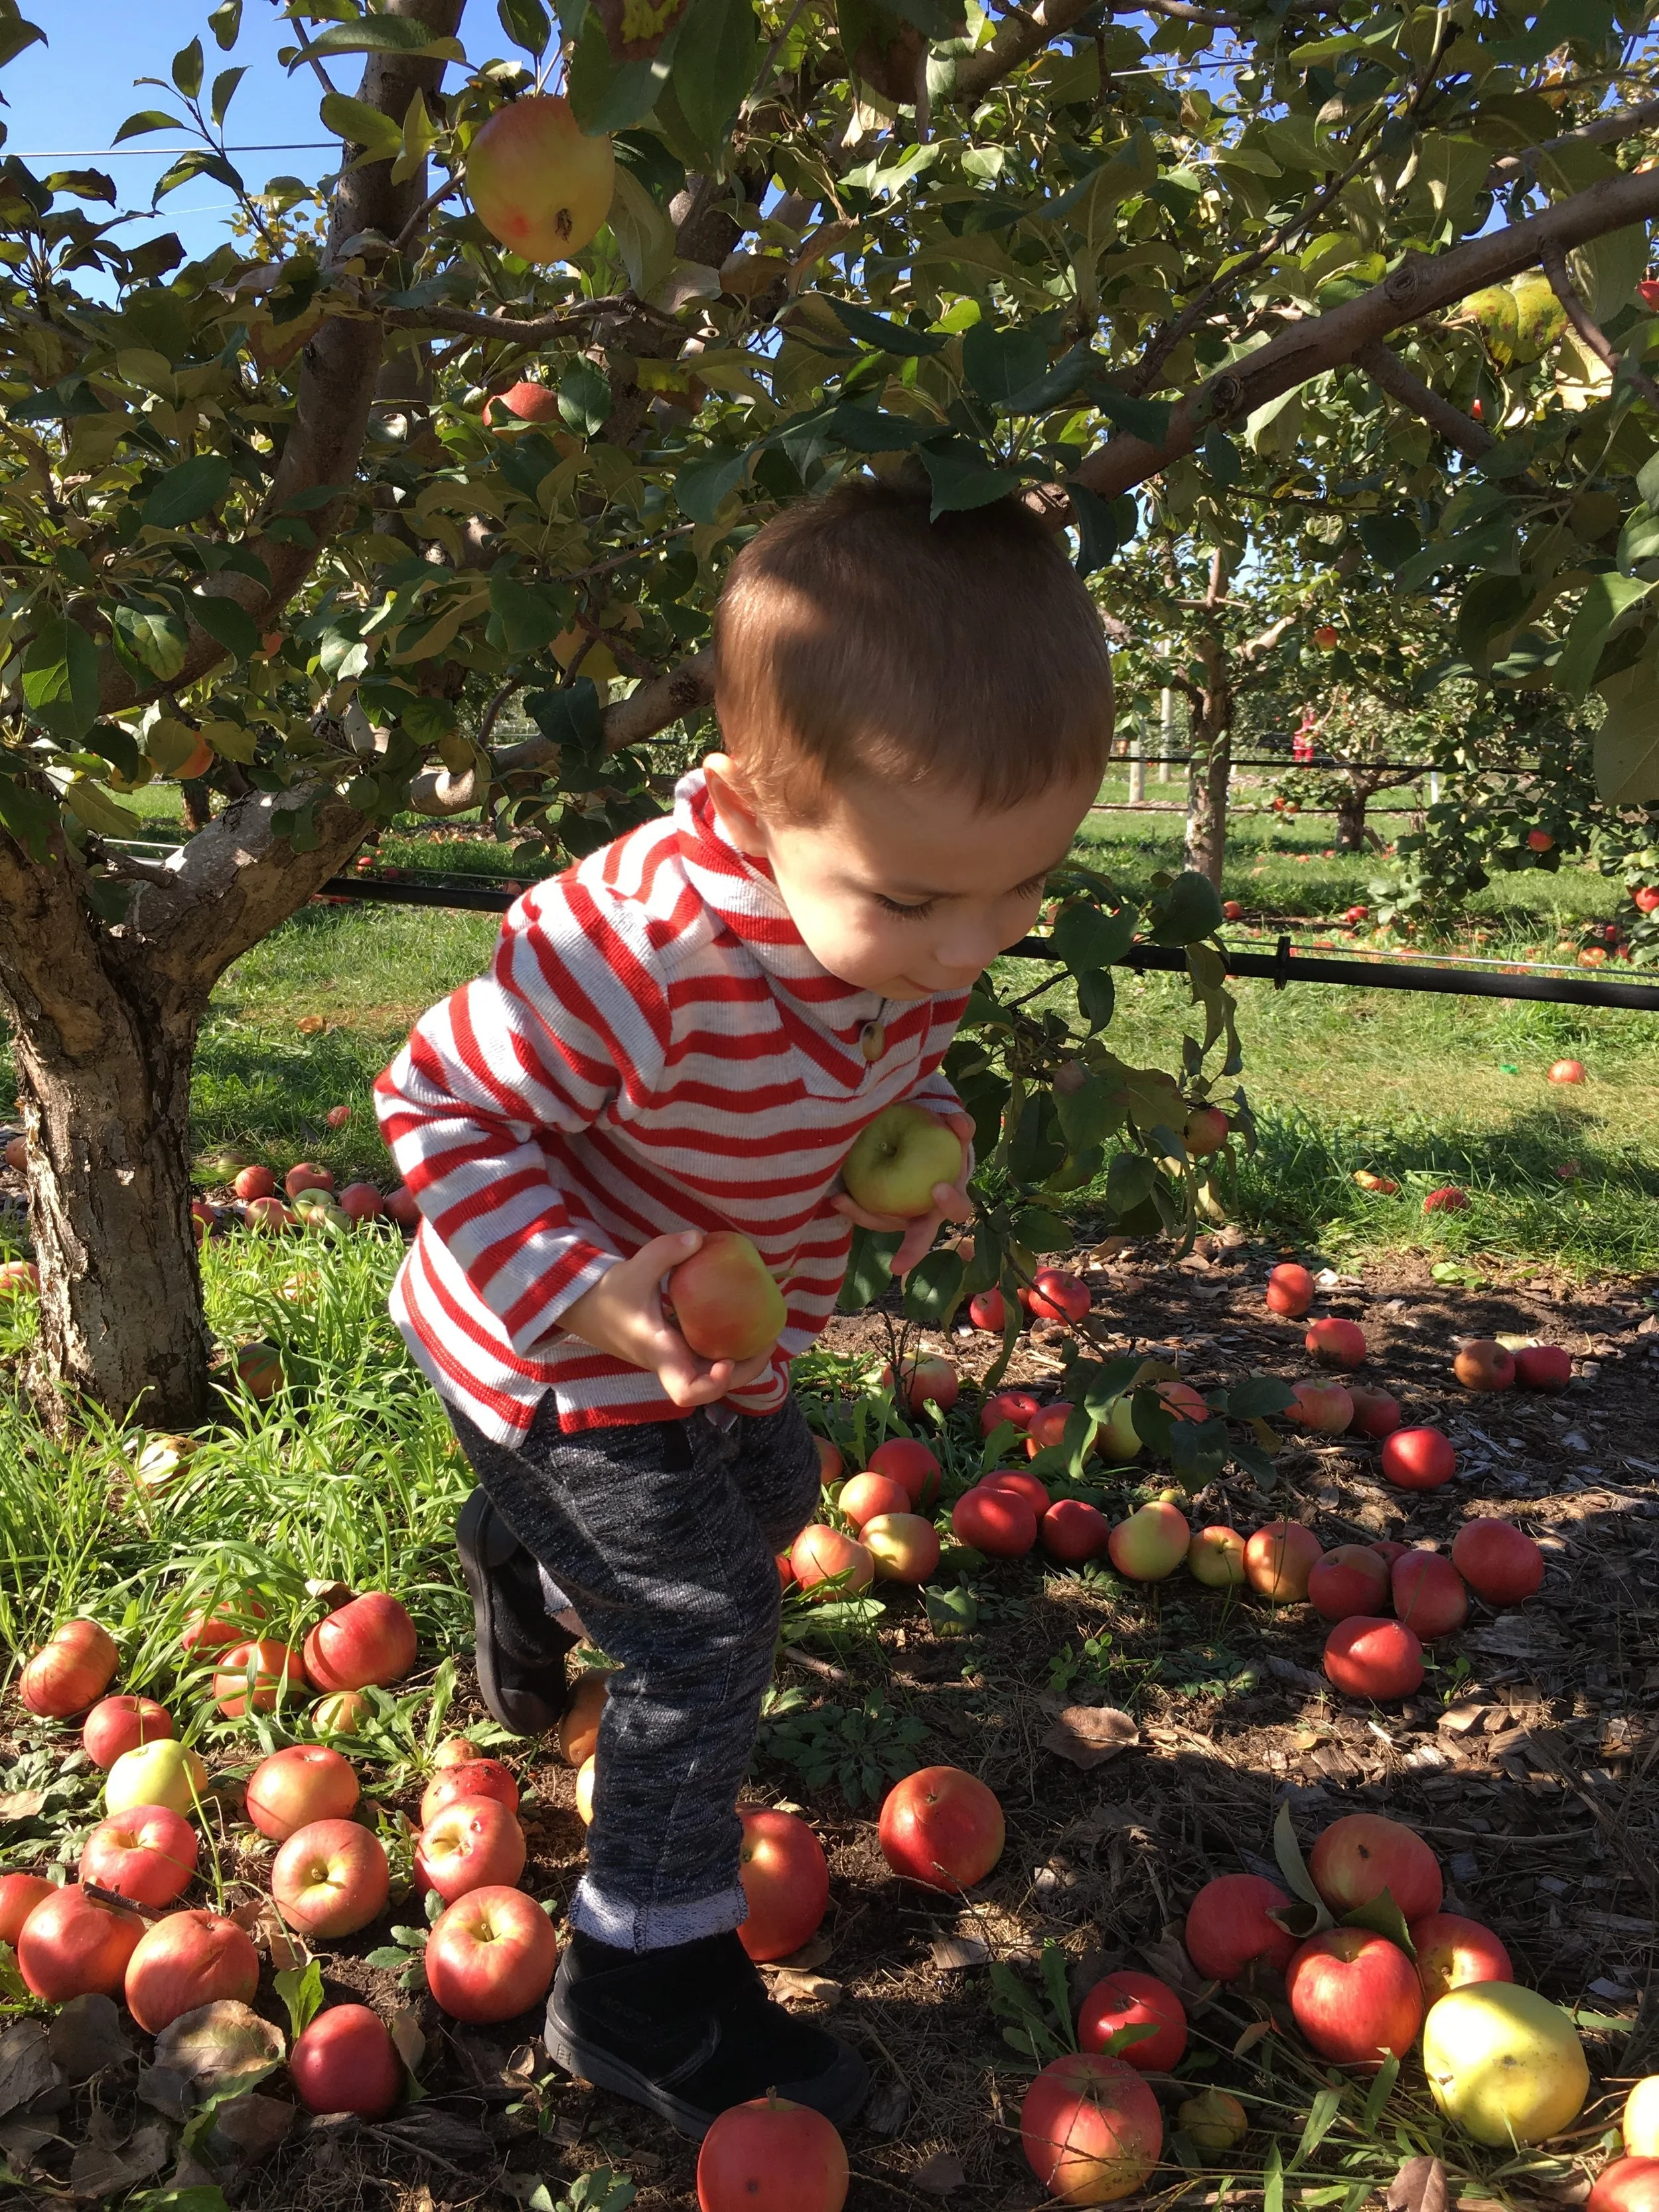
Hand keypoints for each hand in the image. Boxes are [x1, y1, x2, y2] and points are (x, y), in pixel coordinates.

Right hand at [557, 1231, 775, 1408]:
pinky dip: (729, 1346)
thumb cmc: (608, 1294)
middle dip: (745, 1371)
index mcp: (660, 1352)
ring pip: (713, 1374)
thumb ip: (666, 1252)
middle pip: (712, 1389)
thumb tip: (699, 1237)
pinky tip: (745, 1324)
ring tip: (765, 1334)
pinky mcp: (675, 1348)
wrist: (583, 1307)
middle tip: (768, 1342)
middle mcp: (670, 1362)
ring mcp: (674, 1358)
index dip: (714, 1385)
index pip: (686, 1391)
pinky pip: (708, 1356)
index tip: (728, 1360)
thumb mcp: (635, 1267)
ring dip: (742, 1361)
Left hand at [830, 1109, 975, 1278]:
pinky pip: (867, 1214)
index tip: (938, 1189)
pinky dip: (852, 1207)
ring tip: (843, 1200)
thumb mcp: (954, 1135)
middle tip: (897, 1266)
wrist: (926, 1154)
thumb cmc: (943, 1148)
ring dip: (865, 1216)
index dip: (950, 1203)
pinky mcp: (881, 1213)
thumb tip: (957, 1121)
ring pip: (884, 1224)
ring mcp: (902, 1219)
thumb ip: (961, 1127)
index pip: (957, 1209)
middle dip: (910, 1251)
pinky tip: (838, 1196)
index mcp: (950, 1201)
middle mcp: (926, 1217)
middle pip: (920, 1239)